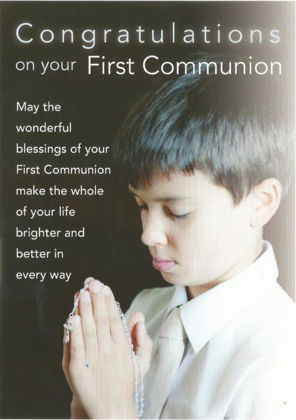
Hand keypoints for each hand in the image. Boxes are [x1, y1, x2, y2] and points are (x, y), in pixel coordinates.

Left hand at [62, 278, 152, 418]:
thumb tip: (139, 315)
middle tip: (91, 282)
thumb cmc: (125, 383)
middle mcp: (109, 351)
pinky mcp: (79, 370)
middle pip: (101, 320)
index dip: (108, 301)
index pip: (115, 319)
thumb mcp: (141, 362)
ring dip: (85, 310)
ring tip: (82, 293)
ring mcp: (94, 360)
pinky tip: (73, 317)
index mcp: (122, 347)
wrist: (111, 410)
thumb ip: (142, 339)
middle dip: (96, 299)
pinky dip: (75, 332)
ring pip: (89, 330)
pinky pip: (77, 347)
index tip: (104, 286)